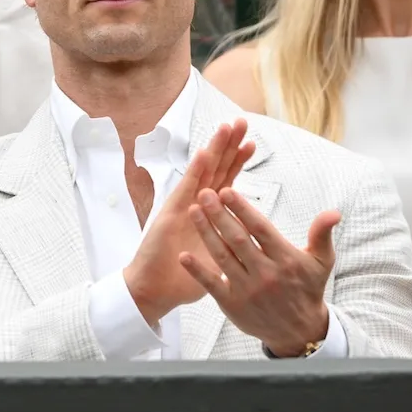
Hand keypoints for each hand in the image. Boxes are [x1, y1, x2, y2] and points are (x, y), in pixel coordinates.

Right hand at [124, 119, 256, 323]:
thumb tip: (255, 244)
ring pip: (203, 171)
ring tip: (227, 127)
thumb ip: (232, 247)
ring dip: (216, 148)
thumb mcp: (219, 261)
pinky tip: (206, 152)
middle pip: (216, 169)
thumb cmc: (184, 278)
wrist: (156, 290)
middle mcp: (196, 205)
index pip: (226, 182)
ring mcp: (183, 206)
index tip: (251, 143)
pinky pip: (187, 187)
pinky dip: (197, 169)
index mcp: (208, 215)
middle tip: (241, 122)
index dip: (238, 162)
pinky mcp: (172, 212)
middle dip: (229, 145)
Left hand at [180, 187, 340, 356]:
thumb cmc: (307, 289)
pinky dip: (197, 270)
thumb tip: (333, 212)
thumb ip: (322, 235)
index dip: (242, 210)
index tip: (226, 191)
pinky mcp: (232, 304)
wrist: (298, 331)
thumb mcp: (322, 262)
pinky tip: (184, 255)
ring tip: (193, 211)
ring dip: (206, 233)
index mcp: (285, 260)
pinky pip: (211, 284)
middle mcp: (265, 274)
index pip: (260, 230)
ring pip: (222, 256)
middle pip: (237, 240)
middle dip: (218, 215)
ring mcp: (247, 289)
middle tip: (204, 193)